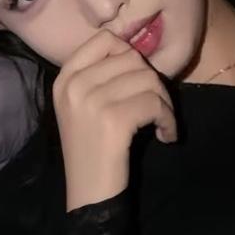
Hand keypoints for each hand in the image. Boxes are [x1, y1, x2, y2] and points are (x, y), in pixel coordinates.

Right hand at [52, 27, 178, 209]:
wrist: (88, 195)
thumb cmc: (94, 152)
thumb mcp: (85, 108)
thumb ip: (102, 77)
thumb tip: (137, 54)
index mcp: (65, 78)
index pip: (105, 39)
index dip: (132, 56)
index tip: (140, 82)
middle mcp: (74, 85)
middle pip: (133, 59)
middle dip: (155, 83)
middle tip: (158, 109)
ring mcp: (90, 101)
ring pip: (149, 79)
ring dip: (166, 103)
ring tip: (162, 125)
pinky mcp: (112, 120)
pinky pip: (155, 104)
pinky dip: (169, 120)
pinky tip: (166, 136)